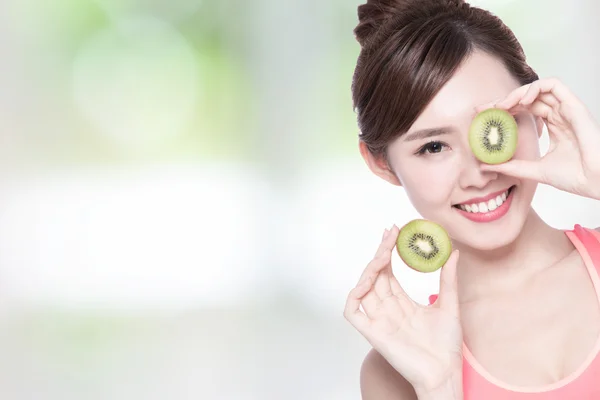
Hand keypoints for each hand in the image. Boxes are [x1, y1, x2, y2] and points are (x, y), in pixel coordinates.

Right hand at [344, 225, 462, 393]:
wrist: (445, 374)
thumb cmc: (446, 346)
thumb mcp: (450, 305)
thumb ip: (448, 279)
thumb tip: (453, 251)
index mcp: (401, 303)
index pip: (388, 272)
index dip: (388, 251)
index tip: (395, 231)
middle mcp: (386, 309)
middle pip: (375, 275)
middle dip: (381, 252)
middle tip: (391, 232)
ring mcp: (377, 320)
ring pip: (363, 288)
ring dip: (370, 267)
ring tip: (385, 251)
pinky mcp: (372, 332)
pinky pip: (353, 311)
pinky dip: (355, 294)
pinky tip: (368, 279)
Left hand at [475, 77, 599, 199]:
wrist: (595, 182)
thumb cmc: (575, 177)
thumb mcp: (534, 170)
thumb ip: (512, 166)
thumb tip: (486, 166)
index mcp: (554, 126)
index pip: (525, 110)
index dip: (504, 109)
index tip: (484, 115)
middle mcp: (560, 115)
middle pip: (528, 98)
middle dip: (504, 100)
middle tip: (484, 109)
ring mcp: (567, 110)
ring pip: (539, 88)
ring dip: (517, 93)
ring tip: (500, 106)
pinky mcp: (574, 106)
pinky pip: (554, 85)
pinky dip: (535, 87)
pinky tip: (521, 100)